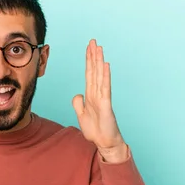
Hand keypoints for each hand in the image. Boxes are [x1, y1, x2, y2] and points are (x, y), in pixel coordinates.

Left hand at [72, 39, 126, 162]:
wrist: (104, 142)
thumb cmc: (96, 130)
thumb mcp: (81, 116)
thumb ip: (78, 104)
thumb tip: (77, 94)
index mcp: (90, 95)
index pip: (89, 74)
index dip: (88, 61)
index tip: (88, 48)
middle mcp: (97, 93)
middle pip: (94, 71)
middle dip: (93, 56)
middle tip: (93, 41)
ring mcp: (102, 98)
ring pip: (100, 76)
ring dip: (99, 62)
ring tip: (99, 48)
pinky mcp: (106, 105)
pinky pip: (105, 88)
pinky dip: (105, 76)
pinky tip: (105, 65)